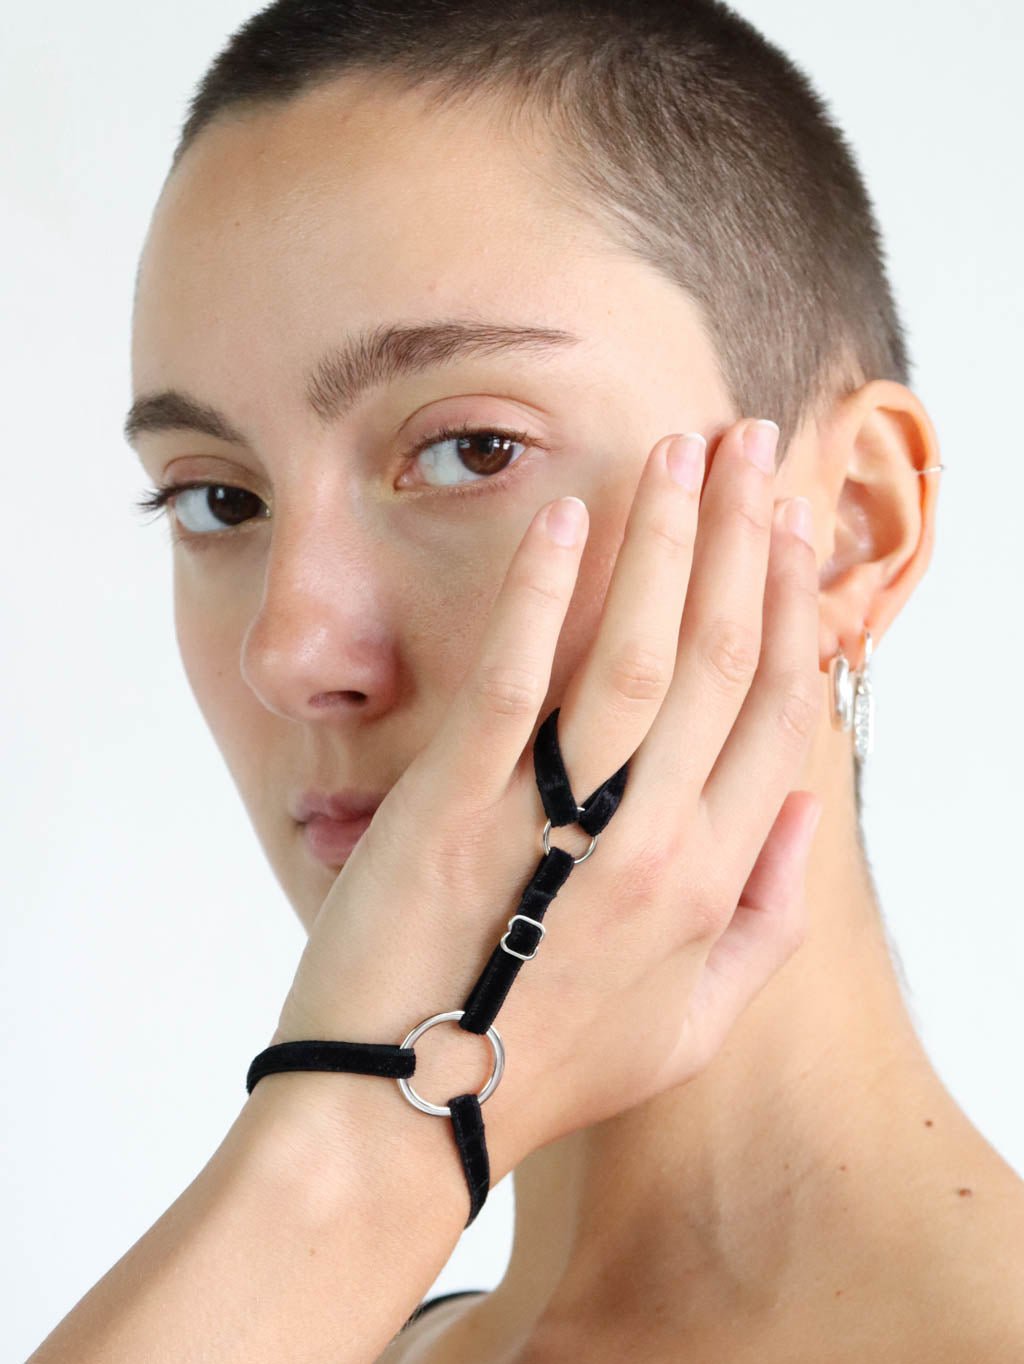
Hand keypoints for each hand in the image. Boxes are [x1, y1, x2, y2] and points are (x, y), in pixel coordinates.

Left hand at [269, 417, 822, 1178]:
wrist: (407, 1112)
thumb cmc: (547, 1068)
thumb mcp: (692, 1023)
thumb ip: (767, 918)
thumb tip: (804, 811)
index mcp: (711, 881)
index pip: (776, 717)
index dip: (791, 613)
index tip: (793, 536)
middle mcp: (654, 840)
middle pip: (720, 659)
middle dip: (745, 540)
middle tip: (754, 446)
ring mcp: (557, 818)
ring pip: (638, 652)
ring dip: (668, 539)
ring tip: (686, 450)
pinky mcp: (457, 803)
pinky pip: (516, 679)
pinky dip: (542, 592)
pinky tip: (568, 517)